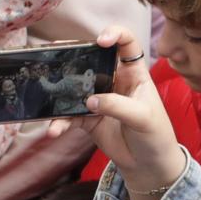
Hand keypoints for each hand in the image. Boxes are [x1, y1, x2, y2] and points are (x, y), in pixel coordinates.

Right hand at [50, 28, 184, 199]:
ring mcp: (98, 98)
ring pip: (74, 86)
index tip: (101, 40)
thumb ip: (117, 106)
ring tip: (44, 89)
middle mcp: (113, 81)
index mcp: (133, 74)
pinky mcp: (87, 118)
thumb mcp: (143, 118)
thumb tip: (89, 101)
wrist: (149, 165)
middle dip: (73, 54)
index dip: (115, 34)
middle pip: (91, 59)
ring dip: (59, 89)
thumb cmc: (155, 135)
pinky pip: (69, 115)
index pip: (126, 44)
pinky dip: (59, 122)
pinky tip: (54, 130)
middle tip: (56, 52)